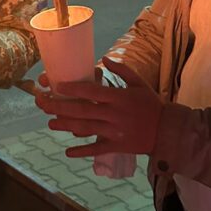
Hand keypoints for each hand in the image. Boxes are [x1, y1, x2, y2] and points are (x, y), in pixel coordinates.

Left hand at [34, 58, 163, 157]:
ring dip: (66, 126)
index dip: (73, 88)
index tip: (57, 86)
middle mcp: (114, 115)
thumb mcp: (139, 83)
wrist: (168, 130)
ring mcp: (115, 132)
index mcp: (119, 98)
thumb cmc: (151, 104)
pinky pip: (96, 149)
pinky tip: (68, 152)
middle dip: (60, 107)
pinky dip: (82, 151)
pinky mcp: (117, 146)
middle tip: (43, 104)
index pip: (92, 91)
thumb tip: (104, 59)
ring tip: (50, 123)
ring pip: (85, 129)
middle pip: (82, 110)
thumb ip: (122, 70)